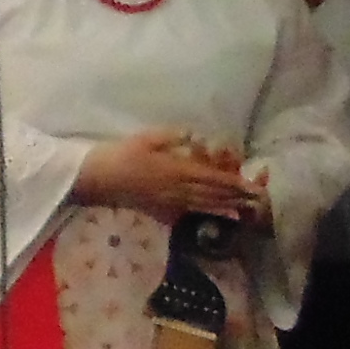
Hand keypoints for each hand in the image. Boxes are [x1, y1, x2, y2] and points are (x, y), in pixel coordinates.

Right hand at [73, 126, 265, 223]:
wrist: (93, 178)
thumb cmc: (118, 155)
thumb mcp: (145, 138)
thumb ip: (173, 136)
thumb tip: (196, 135)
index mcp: (176, 170)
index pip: (212, 178)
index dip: (234, 182)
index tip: (253, 185)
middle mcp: (177, 189)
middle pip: (212, 194)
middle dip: (235, 196)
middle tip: (256, 199)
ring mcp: (168, 201)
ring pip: (202, 204)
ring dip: (224, 206)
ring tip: (242, 208)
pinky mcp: (157, 208)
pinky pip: (185, 212)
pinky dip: (202, 213)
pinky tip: (211, 213)